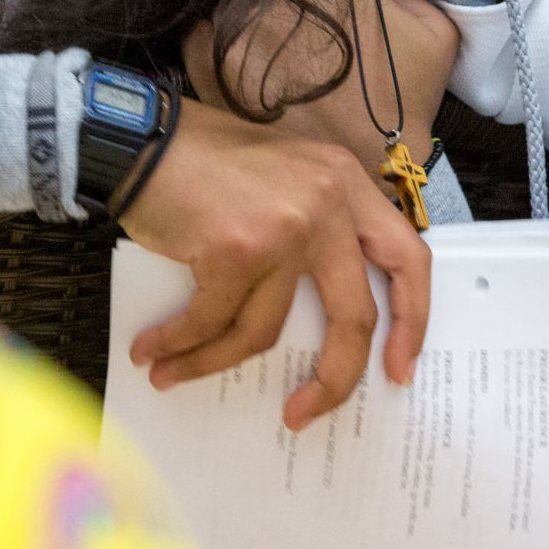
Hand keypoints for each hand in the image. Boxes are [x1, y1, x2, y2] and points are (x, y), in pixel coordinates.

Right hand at [121, 101, 431, 429]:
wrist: (137, 135)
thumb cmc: (200, 158)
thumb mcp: (284, 177)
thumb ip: (314, 227)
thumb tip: (313, 313)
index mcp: (345, 184)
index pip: (406, 258)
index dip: (411, 319)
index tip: (398, 368)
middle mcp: (327, 203)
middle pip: (352, 315)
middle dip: (335, 378)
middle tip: (307, 412)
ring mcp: (285, 228)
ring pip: (264, 330)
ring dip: (215, 362)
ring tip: (176, 373)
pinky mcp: (237, 250)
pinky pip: (212, 322)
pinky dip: (181, 345)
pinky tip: (155, 352)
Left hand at [183, 0, 458, 180]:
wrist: (371, 172)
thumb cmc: (404, 104)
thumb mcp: (436, 31)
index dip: (333, 3)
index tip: (340, 33)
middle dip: (292, 16)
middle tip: (312, 57)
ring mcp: (238, 31)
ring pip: (242, 12)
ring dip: (258, 36)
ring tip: (285, 73)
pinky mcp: (208, 68)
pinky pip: (202, 42)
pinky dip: (218, 57)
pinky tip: (252, 82)